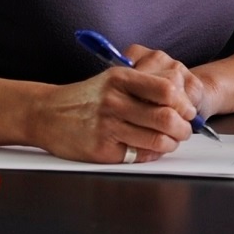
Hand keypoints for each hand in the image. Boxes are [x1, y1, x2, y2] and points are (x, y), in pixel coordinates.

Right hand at [34, 44, 207, 163]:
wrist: (46, 113)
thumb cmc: (86, 98)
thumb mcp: (113, 79)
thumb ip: (145, 84)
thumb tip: (182, 98)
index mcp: (121, 78)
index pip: (167, 89)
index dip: (184, 103)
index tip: (187, 110)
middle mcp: (114, 101)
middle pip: (167, 118)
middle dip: (184, 128)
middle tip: (184, 130)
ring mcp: (108, 126)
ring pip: (158, 140)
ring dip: (172, 143)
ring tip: (170, 141)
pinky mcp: (102, 149)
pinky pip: (140, 155)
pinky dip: (152, 154)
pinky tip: (149, 148)